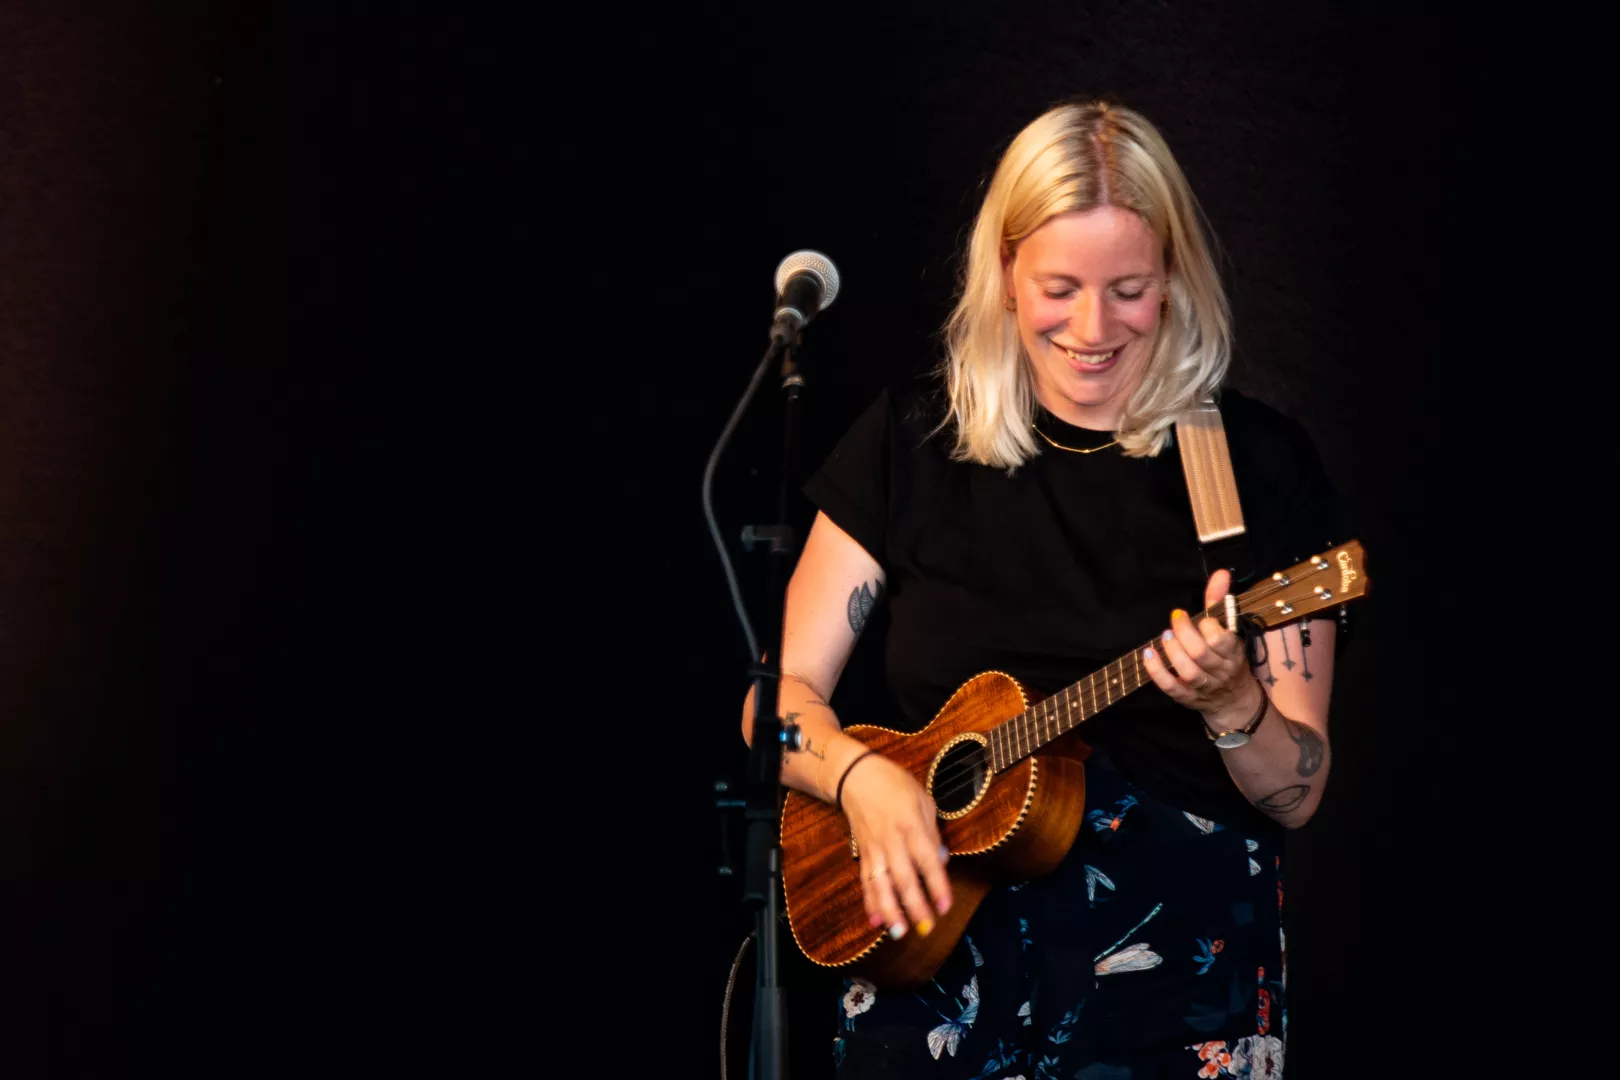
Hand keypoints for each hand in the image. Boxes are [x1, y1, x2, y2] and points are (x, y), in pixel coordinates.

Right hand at [839, 753, 951, 939]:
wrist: (856, 776)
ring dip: (890, 910)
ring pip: (881, 884)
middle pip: (903, 877)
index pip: (926, 860)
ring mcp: (874, 848)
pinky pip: (866, 881)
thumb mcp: (923, 800)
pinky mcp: (863, 853)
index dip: (936, 885)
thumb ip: (933, 832)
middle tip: (926, 928)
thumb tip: (941, 861)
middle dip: (915, 905)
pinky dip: (870, 902)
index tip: (945, 906)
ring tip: (899, 932)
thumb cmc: (894, 785)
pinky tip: (875, 920)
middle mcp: (892, 840)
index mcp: (911, 825)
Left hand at [1140, 569, 1260, 727]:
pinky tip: (1147, 655)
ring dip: (1172, 651)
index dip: (1206, 626)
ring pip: (1188, 671)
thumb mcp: (1228, 629)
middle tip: (1175, 620)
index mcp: (1232, 652)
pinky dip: (1157, 671)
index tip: (1199, 618)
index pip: (1220, 639)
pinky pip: (1171, 687)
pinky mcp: (1187, 698)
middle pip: (1200, 653)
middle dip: (1184, 633)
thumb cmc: (1228, 657)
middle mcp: (1220, 670)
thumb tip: (1220, 573)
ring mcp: (1204, 686)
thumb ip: (1219, 601)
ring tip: (1164, 636)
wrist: (1234, 699)